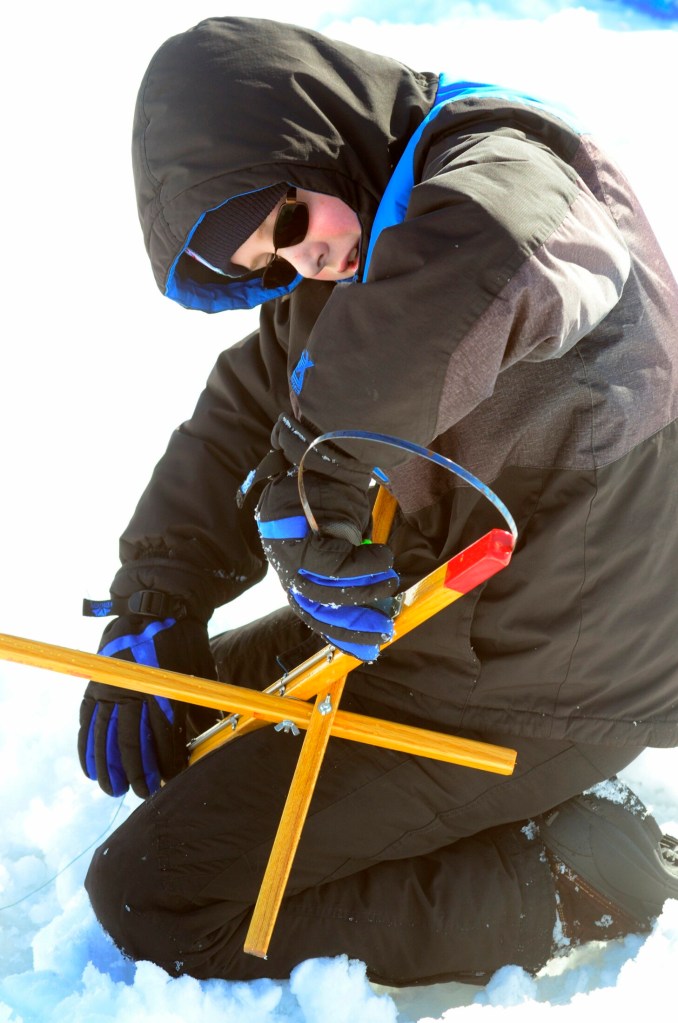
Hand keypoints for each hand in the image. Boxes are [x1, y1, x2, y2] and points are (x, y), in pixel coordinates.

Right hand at [78, 611, 215, 797]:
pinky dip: (87, 747)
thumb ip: (198, 703)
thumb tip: (204, 735)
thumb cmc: (184, 639)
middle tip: (143, 793)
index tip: (171, 780)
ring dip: (109, 767)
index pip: (163, 735)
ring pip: (106, 736)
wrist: (156, 604)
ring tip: (114, 790)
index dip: (167, 762)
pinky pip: (87, 722)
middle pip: (132, 742)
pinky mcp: (96, 684)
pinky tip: (90, 769)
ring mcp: (111, 687)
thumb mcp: (200, 669)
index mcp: (162, 687)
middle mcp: (134, 689)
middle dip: (138, 772)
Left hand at [256, 470, 398, 660]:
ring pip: (321, 589)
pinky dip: (360, 566)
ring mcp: (282, 549)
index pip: (311, 612)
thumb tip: (378, 609)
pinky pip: (328, 562)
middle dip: (351, 621)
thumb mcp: (346, 542)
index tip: (368, 648)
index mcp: (293, 569)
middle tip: (384, 626)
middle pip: (312, 607)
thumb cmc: (339, 499)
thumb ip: (352, 575)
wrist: (330, 456)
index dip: (340, 633)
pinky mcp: (291, 532)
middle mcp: (282, 562)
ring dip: (362, 591)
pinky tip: (382, 559)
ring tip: (389, 580)